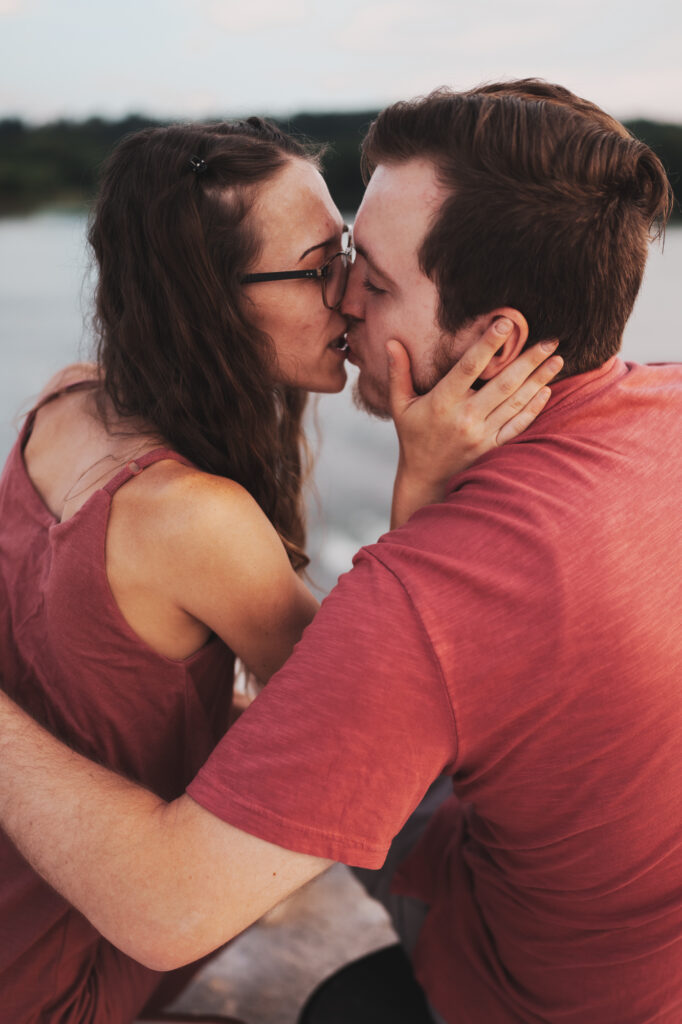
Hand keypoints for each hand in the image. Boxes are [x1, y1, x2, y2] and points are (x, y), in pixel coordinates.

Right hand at [389, 318, 562, 527]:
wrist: (425, 481)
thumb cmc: (413, 437)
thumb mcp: (400, 406)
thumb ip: (398, 373)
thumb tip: (391, 342)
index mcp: (442, 402)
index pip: (468, 367)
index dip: (488, 345)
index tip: (506, 323)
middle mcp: (464, 418)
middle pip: (503, 384)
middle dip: (529, 360)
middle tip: (551, 340)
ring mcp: (481, 435)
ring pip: (515, 403)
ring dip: (538, 379)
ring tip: (556, 359)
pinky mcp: (492, 449)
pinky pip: (517, 426)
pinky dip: (533, 408)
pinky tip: (546, 390)